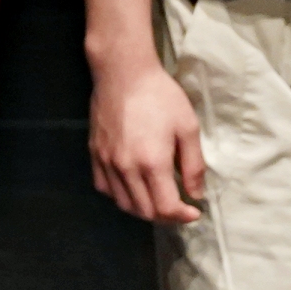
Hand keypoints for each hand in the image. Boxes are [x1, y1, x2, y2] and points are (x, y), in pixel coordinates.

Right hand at [89, 55, 205, 224]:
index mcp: (152, 163)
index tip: (194, 212)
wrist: (123, 72)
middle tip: (179, 207)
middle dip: (165, 216)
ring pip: (123, 204)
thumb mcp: (188, 127)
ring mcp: (107, 162)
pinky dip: (121, 196)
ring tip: (158, 200)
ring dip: (143, 210)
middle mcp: (126, 168)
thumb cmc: (161, 96)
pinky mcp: (95, 154)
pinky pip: (105, 188)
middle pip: (144, 211)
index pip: (166, 208)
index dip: (183, 216)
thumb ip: (193, 166)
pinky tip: (133, 187)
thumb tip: (195, 195)